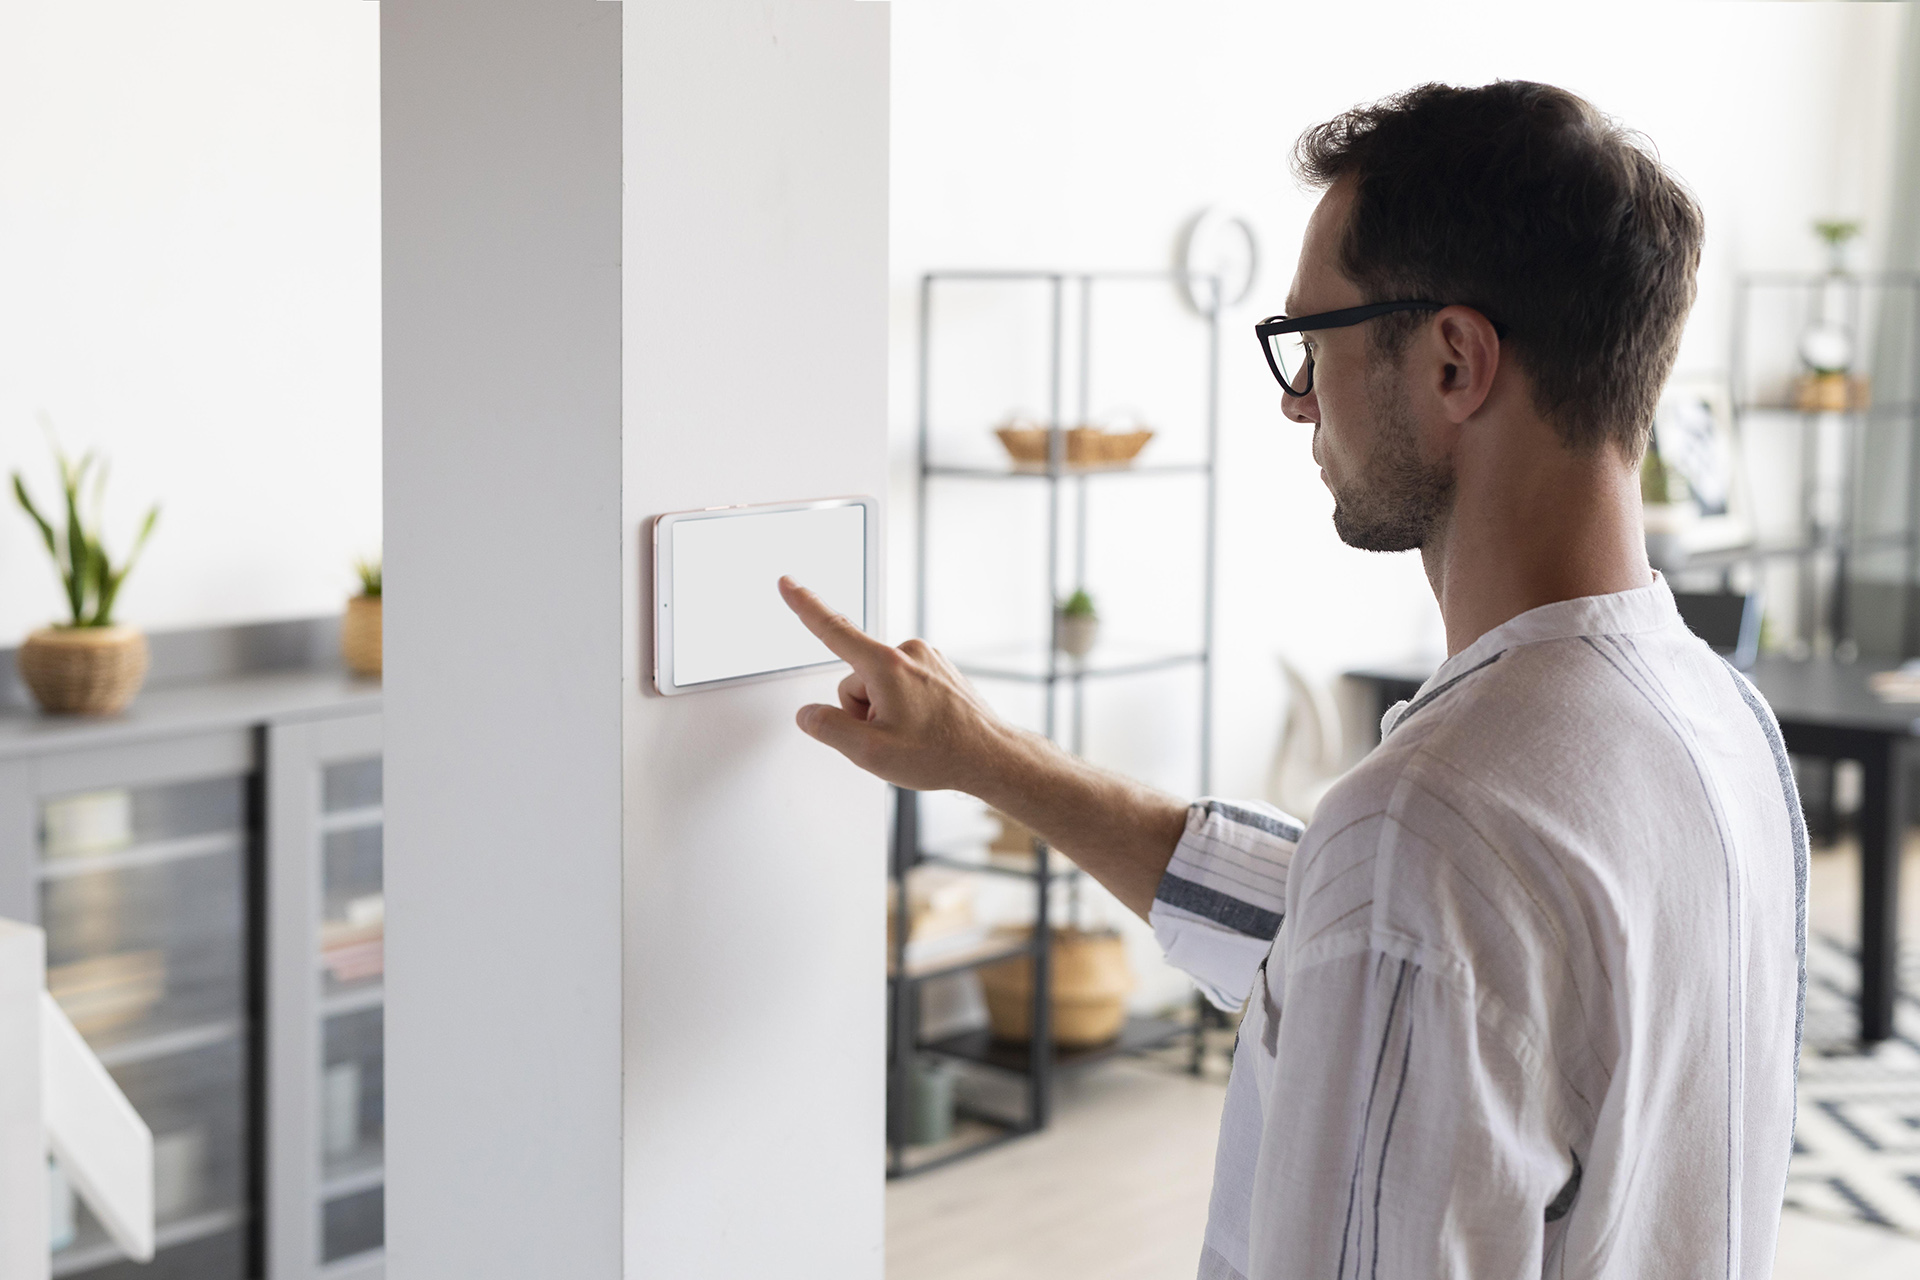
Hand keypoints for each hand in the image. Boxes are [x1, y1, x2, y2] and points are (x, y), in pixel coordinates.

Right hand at [778, 576, 1017, 792]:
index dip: (804, 605)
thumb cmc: (941, 753)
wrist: (992, 758)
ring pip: (879, 684)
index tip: (787, 582)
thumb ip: (828, 729)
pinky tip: (925, 728)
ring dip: (884, 710)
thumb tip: (808, 714)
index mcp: (886, 665)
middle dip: (862, 710)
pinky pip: (901, 685)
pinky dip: (904, 706)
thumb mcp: (870, 753)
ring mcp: (926, 659)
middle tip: (893, 737)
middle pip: (855, 678)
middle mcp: (908, 652)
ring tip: (914, 734)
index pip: (833, 629)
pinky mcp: (938, 668)